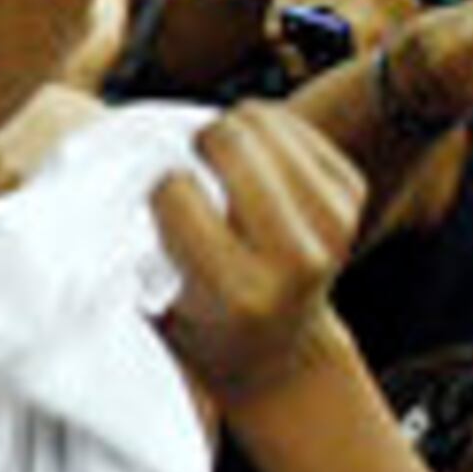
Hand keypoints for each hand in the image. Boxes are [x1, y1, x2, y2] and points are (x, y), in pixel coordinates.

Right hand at [153, 104, 365, 402]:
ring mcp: (333, 223)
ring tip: (218, 165)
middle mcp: (297, 260)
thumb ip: (128, 250)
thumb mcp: (151, 304)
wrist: (278, 350)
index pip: (174, 189)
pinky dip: (261, 132)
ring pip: (261, 120)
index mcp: (239, 294)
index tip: (156, 209)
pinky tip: (251, 166)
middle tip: (188, 166)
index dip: (154, 187)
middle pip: (230, 140)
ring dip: (228, 130)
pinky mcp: (352, 193)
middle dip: (195, 144)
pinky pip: (290, 123)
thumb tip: (120, 162)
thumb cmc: (194, 321)